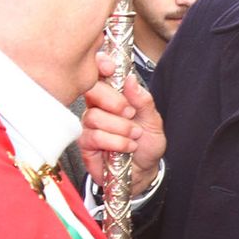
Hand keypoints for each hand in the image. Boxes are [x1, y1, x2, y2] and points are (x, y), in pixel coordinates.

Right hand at [78, 51, 164, 195]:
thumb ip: (143, 100)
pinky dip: (115, 142)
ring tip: (134, 136)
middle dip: (114, 101)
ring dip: (120, 127)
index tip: (110, 68)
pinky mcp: (86, 145)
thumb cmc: (146, 144)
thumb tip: (130, 79)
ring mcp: (90, 126)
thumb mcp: (153, 120)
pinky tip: (127, 146)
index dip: (100, 65)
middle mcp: (98, 108)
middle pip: (92, 91)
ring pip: (94, 116)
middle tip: (131, 113)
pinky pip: (93, 137)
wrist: (145, 172)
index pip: (99, 74)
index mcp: (113, 96)